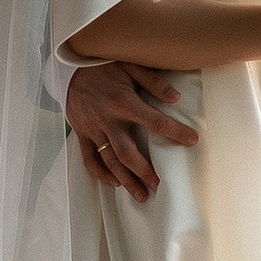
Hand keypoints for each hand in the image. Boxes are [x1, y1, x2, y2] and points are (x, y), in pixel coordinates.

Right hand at [65, 59, 195, 198]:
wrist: (68, 67)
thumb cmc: (103, 65)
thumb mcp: (130, 65)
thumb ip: (153, 81)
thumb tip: (175, 98)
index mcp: (124, 102)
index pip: (156, 122)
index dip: (176, 132)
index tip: (193, 141)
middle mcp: (108, 120)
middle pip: (128, 153)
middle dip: (145, 172)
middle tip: (160, 185)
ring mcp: (93, 130)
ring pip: (110, 161)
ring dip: (126, 180)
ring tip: (141, 195)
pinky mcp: (82, 134)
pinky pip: (89, 159)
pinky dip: (100, 174)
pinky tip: (114, 183)